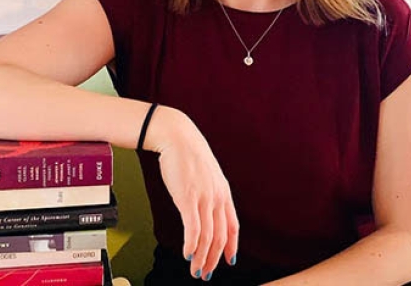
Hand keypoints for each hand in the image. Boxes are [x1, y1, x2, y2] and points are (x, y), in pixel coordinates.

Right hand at [148, 108, 238, 280]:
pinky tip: (187, 254)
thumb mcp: (206, 175)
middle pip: (220, 237)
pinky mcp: (188, 198)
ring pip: (207, 237)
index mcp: (224, 193)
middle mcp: (217, 198)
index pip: (233, 226)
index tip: (230, 261)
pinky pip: (193, 229)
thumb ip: (209, 192)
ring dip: (201, 258)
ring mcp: (204, 198)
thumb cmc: (187, 155)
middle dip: (213, 259)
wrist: (176, 137)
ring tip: (195, 270)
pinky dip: (191, 245)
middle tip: (205, 273)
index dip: (232, 246)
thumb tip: (206, 208)